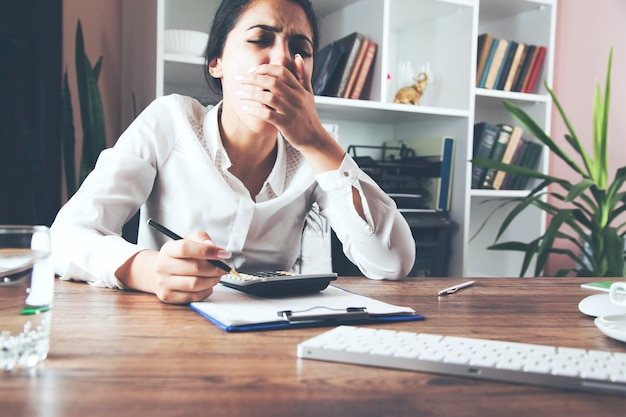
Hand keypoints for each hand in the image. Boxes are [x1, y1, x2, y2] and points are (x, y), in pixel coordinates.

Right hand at [150, 231, 227, 303]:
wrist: (157, 272)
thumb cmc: (177, 256)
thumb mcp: (187, 240)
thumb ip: (201, 238)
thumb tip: (212, 246)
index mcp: (168, 249)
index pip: (186, 248)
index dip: (207, 251)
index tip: (223, 254)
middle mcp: (163, 266)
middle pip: (195, 268)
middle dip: (215, 268)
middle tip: (224, 267)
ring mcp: (164, 283)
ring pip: (196, 284)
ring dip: (212, 280)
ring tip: (216, 276)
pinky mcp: (168, 296)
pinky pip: (194, 296)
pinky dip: (206, 291)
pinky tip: (207, 285)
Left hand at [239, 55, 344, 170]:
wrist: (315, 138)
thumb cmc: (309, 116)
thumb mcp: (308, 93)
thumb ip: (302, 75)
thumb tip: (297, 57)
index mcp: (300, 89)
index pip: (282, 71)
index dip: (265, 68)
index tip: (252, 71)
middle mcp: (296, 98)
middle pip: (273, 82)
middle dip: (254, 79)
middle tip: (242, 80)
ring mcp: (291, 111)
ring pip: (268, 97)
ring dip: (251, 94)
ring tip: (240, 94)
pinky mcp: (286, 124)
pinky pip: (268, 115)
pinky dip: (255, 110)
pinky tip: (246, 109)